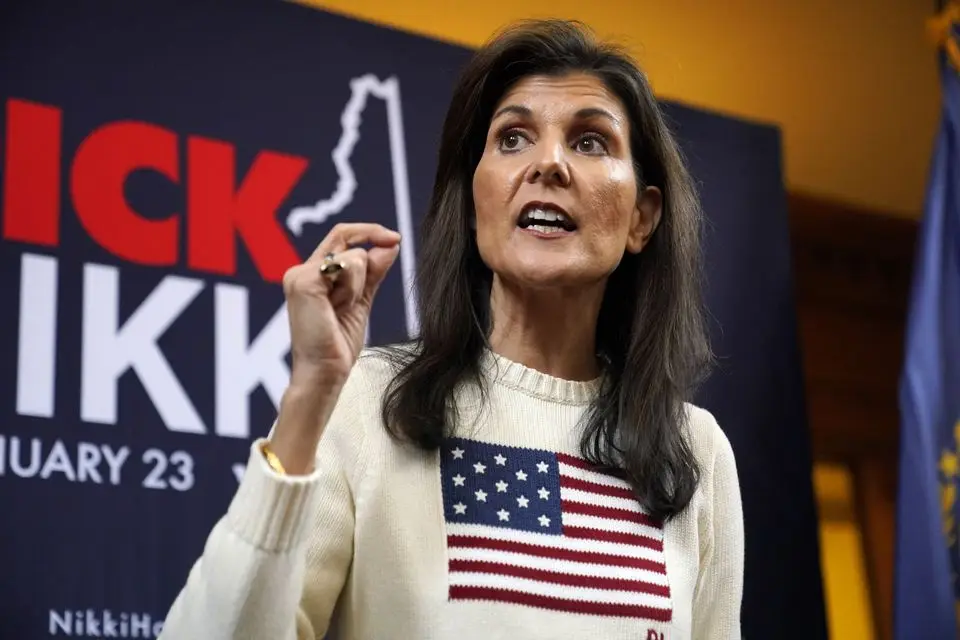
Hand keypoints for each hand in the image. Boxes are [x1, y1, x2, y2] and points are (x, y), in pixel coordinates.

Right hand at [271, 223, 400, 472]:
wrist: (325, 371)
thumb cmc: (338, 344)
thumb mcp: (361, 300)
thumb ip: (373, 272)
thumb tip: (391, 243)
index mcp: (312, 274)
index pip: (341, 237)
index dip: (369, 231)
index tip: (395, 238)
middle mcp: (301, 270)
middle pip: (346, 239)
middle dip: (369, 261)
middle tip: (371, 286)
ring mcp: (300, 275)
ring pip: (352, 256)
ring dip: (359, 285)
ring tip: (342, 310)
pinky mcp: (304, 282)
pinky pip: (346, 266)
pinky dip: (353, 289)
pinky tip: (339, 309)